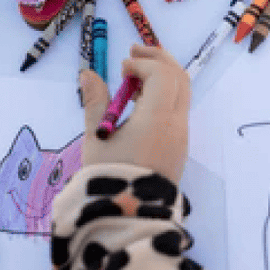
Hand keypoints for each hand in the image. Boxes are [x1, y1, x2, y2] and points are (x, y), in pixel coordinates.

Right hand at [79, 44, 190, 183]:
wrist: (127, 217)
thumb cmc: (109, 175)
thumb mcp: (96, 136)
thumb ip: (94, 101)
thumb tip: (88, 74)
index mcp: (157, 119)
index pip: (162, 74)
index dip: (142, 63)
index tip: (121, 68)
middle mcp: (176, 125)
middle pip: (179, 78)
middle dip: (158, 59)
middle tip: (134, 52)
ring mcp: (180, 137)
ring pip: (181, 93)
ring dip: (161, 77)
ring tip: (134, 77)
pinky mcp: (178, 147)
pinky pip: (176, 110)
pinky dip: (163, 95)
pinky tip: (140, 101)